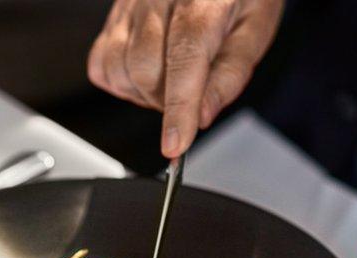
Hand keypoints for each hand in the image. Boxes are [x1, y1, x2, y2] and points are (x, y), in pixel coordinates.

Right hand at [87, 0, 283, 157]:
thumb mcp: (255, 28)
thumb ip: (231, 74)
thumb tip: (201, 116)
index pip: (184, 59)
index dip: (178, 109)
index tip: (175, 145)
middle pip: (144, 70)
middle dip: (166, 100)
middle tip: (192, 92)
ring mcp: (129, 3)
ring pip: (119, 70)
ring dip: (144, 92)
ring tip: (171, 78)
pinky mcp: (112, 15)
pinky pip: (101, 63)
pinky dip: (121, 81)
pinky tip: (147, 72)